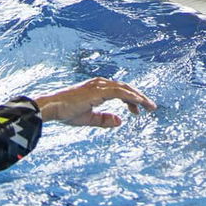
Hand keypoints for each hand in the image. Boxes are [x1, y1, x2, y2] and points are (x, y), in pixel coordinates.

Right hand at [33, 77, 155, 127]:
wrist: (53, 108)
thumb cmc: (67, 112)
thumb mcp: (89, 119)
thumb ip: (104, 119)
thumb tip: (120, 121)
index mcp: (98, 88)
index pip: (120, 91)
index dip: (131, 100)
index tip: (138, 112)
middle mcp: (100, 84)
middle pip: (126, 88)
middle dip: (140, 97)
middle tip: (151, 107)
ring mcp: (99, 86)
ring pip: (125, 88)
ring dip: (139, 97)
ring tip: (150, 106)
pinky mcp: (98, 90)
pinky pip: (119, 92)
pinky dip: (130, 97)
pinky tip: (138, 103)